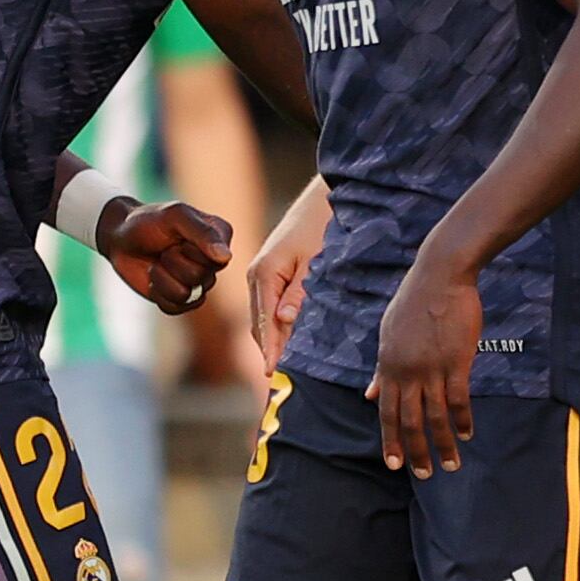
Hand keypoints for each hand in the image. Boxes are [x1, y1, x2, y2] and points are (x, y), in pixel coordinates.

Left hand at [103, 198, 232, 314]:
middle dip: (172, 263)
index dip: (189, 251)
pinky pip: (175, 308)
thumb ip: (203, 232)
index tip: (177, 237)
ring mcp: (198, 282)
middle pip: (200, 278)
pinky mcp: (181, 299)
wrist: (120, 238)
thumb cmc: (148, 221)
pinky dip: (158, 293)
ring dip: (162, 278)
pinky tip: (154, 279)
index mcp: (220, 237)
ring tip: (157, 263)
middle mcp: (213, 262)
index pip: (217, 260)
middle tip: (164, 249)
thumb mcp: (175, 216)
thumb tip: (226, 257)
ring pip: (186, 295)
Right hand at [249, 178, 331, 366]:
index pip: (265, 322)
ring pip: (261, 317)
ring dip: (271, 340)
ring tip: (281, 369)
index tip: (272, 373)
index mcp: (264, 274)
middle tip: (279, 382)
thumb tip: (283, 321)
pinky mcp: (270, 273)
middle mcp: (256, 276)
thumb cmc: (323, 226)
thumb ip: (299, 292)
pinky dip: (274, 325)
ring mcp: (260, 274)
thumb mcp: (315, 261)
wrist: (323, 198)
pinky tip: (285, 341)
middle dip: (268, 350)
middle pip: (258, 324)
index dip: (270, 349)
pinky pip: (267, 307)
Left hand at [369, 238, 481, 474]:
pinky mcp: (456, 361)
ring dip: (443, 443)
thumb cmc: (414, 301)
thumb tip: (369, 394)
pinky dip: (463, 420)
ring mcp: (431, 367)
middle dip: (416, 451)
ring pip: (434, 415)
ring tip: (450, 465)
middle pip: (408, 420)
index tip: (396, 464)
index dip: (391, 440)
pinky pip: (459, 398)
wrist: (440, 276)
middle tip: (424, 474)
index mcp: (388, 365)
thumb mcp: (388, 334)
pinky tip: (468, 433)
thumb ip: (381, 367)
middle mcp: (406, 372)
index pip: (385, 412)